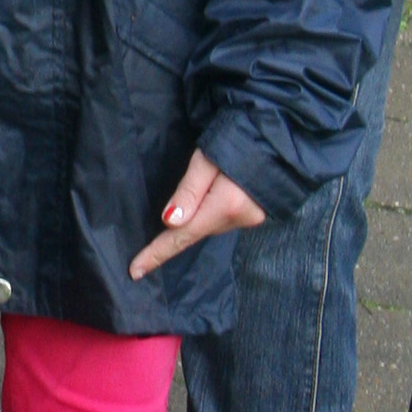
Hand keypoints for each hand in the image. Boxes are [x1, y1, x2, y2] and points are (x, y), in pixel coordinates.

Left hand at [130, 148, 263, 276]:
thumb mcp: (205, 160)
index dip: (158, 253)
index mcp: (226, 205)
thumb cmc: (236, 140)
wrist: (275, 141)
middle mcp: (239, 219)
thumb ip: (188, 191)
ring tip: (201, 189)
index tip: (136, 271)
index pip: (182, 236)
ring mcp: (250, 219)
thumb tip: (170, 222)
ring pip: (209, 225)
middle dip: (177, 228)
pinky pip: (222, 220)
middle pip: (196, 231)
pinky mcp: (255, 214)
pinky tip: (212, 196)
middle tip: (164, 218)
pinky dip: (210, 213)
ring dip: (196, 217)